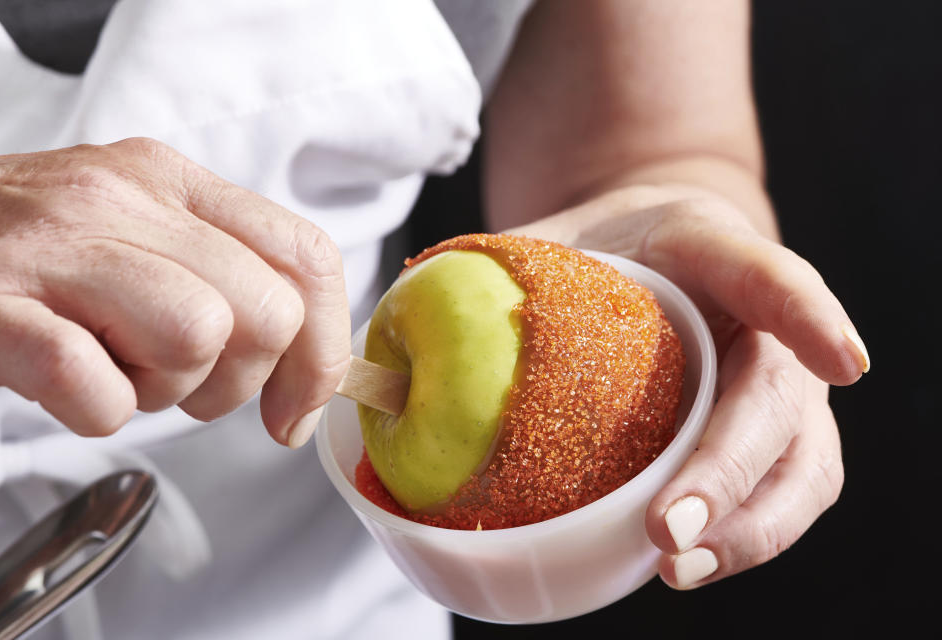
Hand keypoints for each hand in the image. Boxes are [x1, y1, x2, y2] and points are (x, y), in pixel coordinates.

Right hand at [0, 138, 349, 446]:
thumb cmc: (27, 256)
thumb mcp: (138, 238)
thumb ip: (226, 279)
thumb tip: (312, 368)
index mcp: (169, 181)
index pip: (305, 256)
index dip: (324, 347)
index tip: (297, 405)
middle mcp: (123, 201)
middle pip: (266, 311)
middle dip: (238, 378)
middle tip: (175, 377)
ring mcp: (55, 249)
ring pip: (197, 336)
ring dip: (163, 390)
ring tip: (110, 369)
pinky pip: (97, 385)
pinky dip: (94, 411)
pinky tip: (62, 384)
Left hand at [506, 187, 868, 588]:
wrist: (649, 251)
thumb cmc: (600, 247)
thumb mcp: (548, 236)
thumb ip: (492, 269)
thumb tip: (396, 314)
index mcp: (706, 247)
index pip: (764, 270)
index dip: (806, 314)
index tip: (841, 363)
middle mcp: (759, 322)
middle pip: (777, 397)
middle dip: (732, 467)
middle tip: (666, 527)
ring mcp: (777, 385)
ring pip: (802, 464)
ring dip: (750, 525)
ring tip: (678, 566)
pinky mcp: (771, 438)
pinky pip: (785, 494)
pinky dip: (745, 535)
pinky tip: (686, 563)